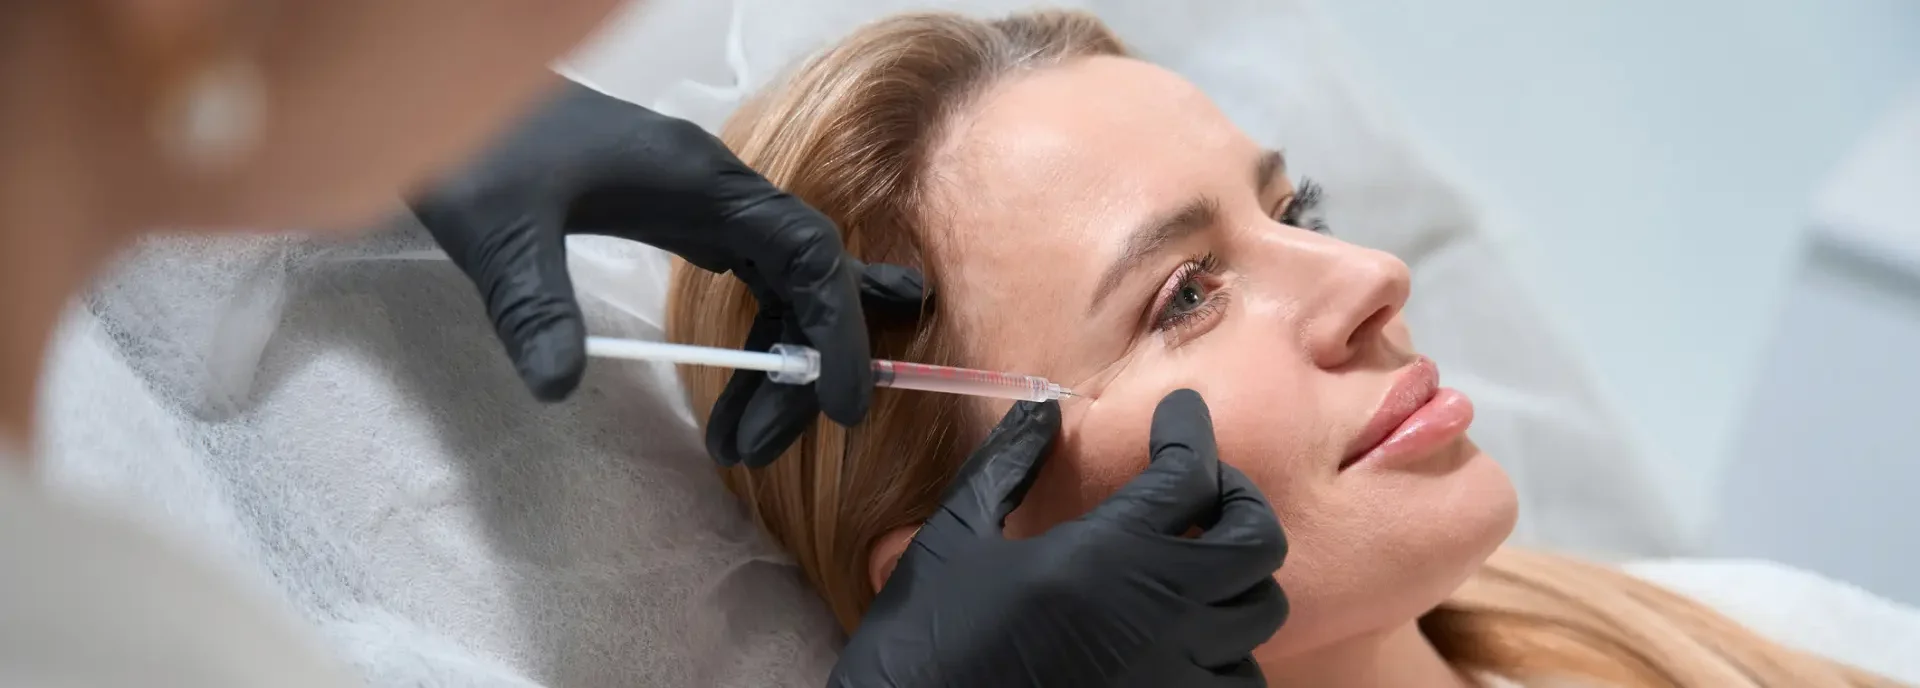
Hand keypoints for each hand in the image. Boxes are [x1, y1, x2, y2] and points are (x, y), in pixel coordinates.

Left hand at [406, 79, 922, 466]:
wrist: (446, 95)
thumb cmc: (474, 146)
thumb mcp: (495, 228)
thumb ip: (533, 305)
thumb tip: (560, 387)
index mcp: (699, 180)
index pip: (809, 254)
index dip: (837, 329)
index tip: (838, 405)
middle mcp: (716, 188)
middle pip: (804, 278)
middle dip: (797, 367)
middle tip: (753, 447)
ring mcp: (699, 200)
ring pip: (779, 284)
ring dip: (774, 361)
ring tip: (737, 439)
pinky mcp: (676, 214)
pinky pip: (747, 277)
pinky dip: (754, 334)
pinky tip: (738, 377)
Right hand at [831, 389, 1288, 686]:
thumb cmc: (923, 643)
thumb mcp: (953, 540)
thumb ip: (1007, 466)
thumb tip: (1045, 410)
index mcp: (1103, 557)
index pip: (1189, 473)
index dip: (1190, 430)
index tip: (1179, 415)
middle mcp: (1158, 615)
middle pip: (1257, 541)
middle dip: (1238, 501)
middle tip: (1202, 489)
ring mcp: (1173, 676)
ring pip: (1260, 615)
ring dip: (1234, 581)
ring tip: (1194, 565)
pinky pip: (1238, 681)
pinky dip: (1227, 651)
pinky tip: (1184, 637)